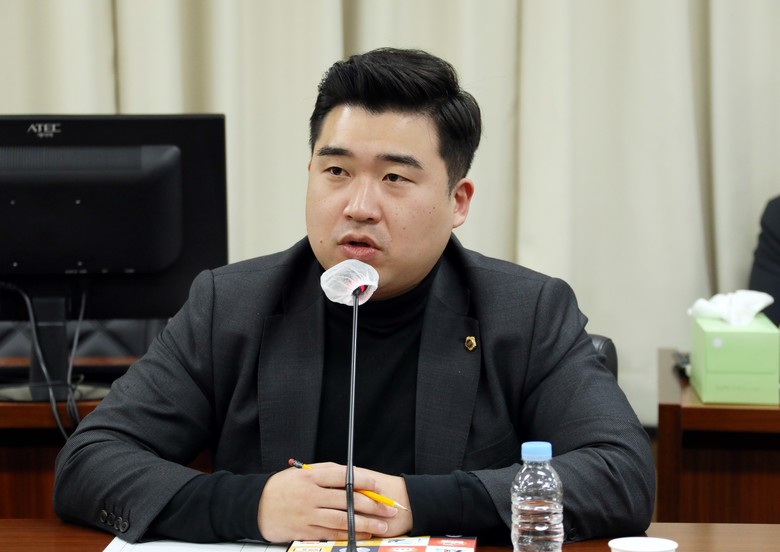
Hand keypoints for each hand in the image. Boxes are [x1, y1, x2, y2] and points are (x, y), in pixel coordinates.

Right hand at [257, 462, 404, 541]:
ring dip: (366, 523)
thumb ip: (326, 473)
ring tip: (382, 526)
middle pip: (348, 500)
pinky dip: (349, 534)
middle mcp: (311, 495)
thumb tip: (352, 476)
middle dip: (373, 505)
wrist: (255, 506)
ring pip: (343, 519)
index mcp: (311, 477)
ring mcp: (308, 515)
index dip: (364, 482)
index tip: (378, 487)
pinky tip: (362, 534)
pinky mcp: (305, 531)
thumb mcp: (302, 472)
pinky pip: (331, 534)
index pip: (344, 477)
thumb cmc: (282, 487)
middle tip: (389, 509)